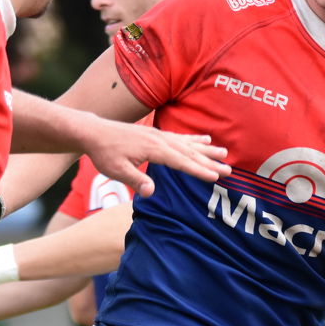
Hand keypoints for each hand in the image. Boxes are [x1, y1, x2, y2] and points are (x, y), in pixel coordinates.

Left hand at [82, 118, 228, 197]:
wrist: (94, 133)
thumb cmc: (104, 153)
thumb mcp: (116, 171)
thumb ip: (135, 180)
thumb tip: (151, 192)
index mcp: (154, 149)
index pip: (181, 162)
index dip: (199, 170)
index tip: (216, 177)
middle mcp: (160, 140)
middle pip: (190, 152)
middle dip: (210, 162)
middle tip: (229, 169)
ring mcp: (159, 135)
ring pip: (188, 143)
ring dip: (206, 149)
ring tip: (224, 152)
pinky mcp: (155, 134)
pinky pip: (180, 137)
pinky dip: (194, 139)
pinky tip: (203, 140)